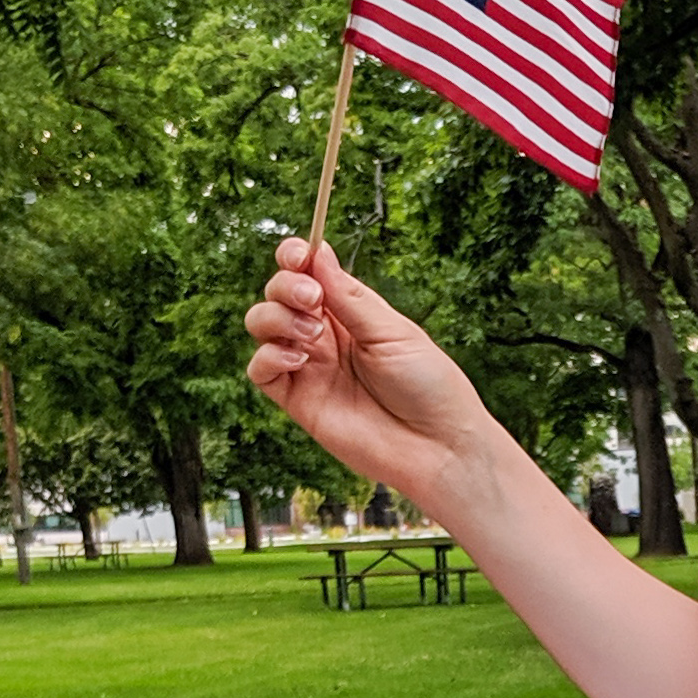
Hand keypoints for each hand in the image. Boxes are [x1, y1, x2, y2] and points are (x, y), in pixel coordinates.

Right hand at [244, 240, 493, 505]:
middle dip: (286, 286)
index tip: (298, 254)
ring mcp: (309, 367)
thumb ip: (349, 297)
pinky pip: (260, 370)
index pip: (310, 273)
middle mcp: (325, 335)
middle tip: (313, 299)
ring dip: (275, 317)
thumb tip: (318, 251)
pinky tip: (298, 361)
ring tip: (312, 332)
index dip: (295, 257)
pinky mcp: (298, 401)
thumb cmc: (428, 386)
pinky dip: (268, 356)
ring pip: (262, 325)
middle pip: (279, 293)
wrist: (438, 446)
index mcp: (351, 312)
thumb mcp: (392, 331)